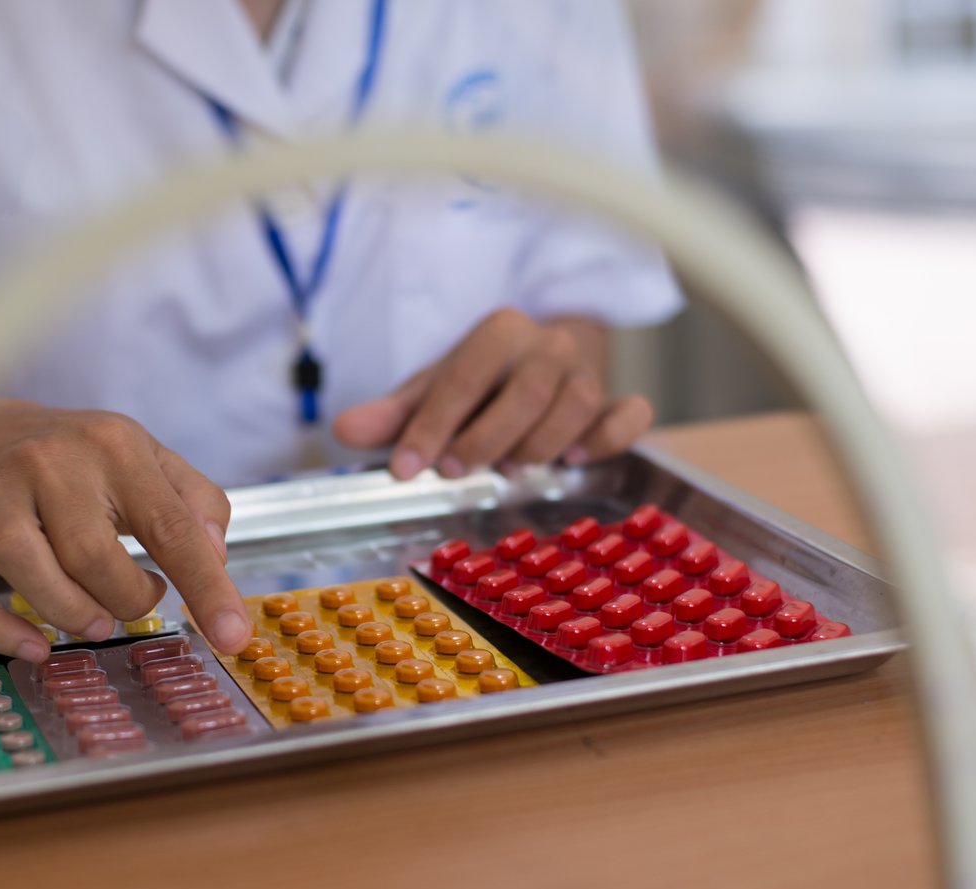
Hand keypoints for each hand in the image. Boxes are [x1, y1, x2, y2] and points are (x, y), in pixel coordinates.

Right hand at [0, 401, 252, 660]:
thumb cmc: (86, 458)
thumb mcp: (155, 460)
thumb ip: (200, 505)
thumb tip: (216, 560)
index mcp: (115, 448)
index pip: (171, 525)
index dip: (206, 586)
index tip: (232, 635)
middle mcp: (49, 464)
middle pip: (88, 552)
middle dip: (124, 599)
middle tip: (138, 601)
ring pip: (22, 564)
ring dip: (67, 612)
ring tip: (95, 622)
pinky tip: (33, 647)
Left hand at [333, 309, 652, 478]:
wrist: (543, 361)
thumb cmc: (483, 384)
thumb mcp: (433, 392)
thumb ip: (393, 415)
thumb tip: (345, 428)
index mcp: (498, 332)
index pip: (463, 377)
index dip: (431, 425)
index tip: (405, 469)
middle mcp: (548, 345)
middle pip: (524, 391)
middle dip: (485, 437)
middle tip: (454, 470)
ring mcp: (588, 372)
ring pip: (575, 405)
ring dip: (538, 445)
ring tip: (509, 470)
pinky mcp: (616, 401)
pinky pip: (630, 415)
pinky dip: (607, 438)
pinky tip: (574, 460)